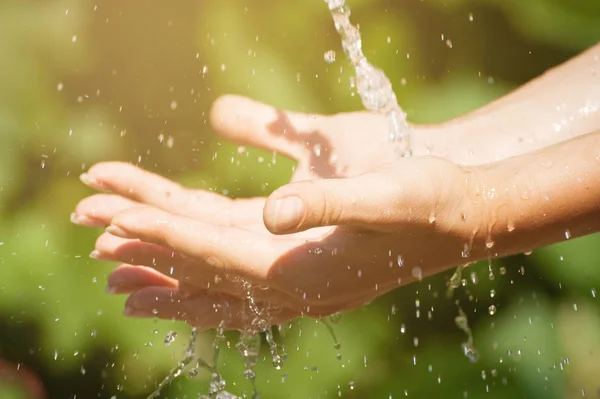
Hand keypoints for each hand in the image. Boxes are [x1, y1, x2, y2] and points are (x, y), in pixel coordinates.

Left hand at [72, 95, 472, 330]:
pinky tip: (188, 290)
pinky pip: (241, 290)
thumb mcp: (386, 194)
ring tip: (124, 289)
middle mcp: (296, 288)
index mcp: (307, 267)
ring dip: (170, 285)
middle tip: (96, 253)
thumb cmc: (430, 203)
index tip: (113, 218)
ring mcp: (301, 288)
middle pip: (207, 275)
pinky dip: (206, 290)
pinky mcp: (308, 276)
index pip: (216, 251)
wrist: (465, 220)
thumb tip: (273, 211)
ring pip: (219, 291)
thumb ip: (327, 203)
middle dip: (150, 259)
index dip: (163, 232)